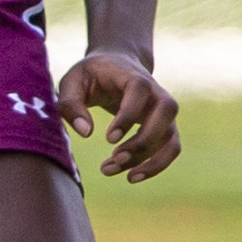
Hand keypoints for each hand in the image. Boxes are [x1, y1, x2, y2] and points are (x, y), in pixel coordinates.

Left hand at [57, 48, 179, 181]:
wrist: (116, 65)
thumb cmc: (91, 75)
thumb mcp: (71, 82)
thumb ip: (71, 104)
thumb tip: (86, 133)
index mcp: (133, 76)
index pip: (140, 91)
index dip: (128, 116)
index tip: (109, 139)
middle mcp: (156, 92)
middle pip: (166, 113)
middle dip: (143, 141)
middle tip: (115, 157)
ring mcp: (164, 111)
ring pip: (169, 137)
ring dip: (146, 160)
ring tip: (109, 170)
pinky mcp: (165, 127)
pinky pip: (171, 148)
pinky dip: (156, 165)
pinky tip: (131, 176)